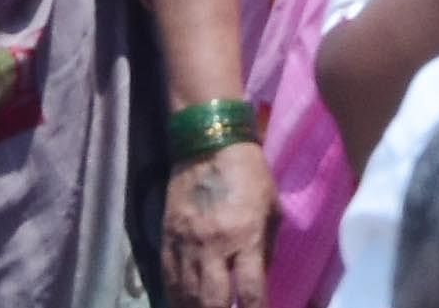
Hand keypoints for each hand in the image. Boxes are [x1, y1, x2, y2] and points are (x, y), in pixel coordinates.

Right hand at [159, 148, 270, 307]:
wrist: (207, 146)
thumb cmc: (249, 175)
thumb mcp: (271, 209)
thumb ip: (265, 250)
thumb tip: (258, 284)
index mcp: (246, 236)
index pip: (250, 290)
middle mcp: (214, 246)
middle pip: (212, 302)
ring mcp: (186, 245)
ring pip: (187, 296)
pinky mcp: (166, 240)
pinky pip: (168, 280)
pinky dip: (176, 298)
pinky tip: (184, 304)